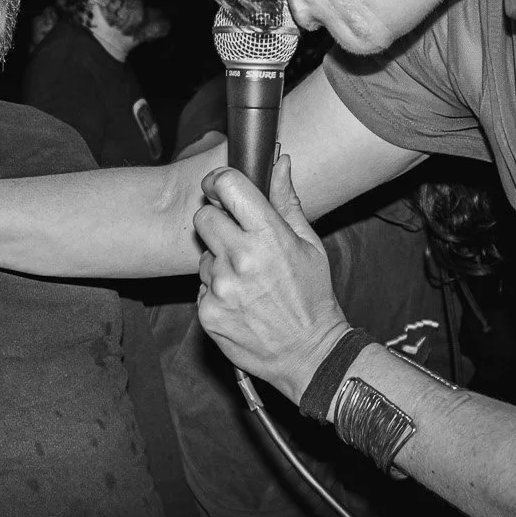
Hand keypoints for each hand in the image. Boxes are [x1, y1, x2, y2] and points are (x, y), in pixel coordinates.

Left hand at [192, 156, 349, 403]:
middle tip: (237, 239)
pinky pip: (203, 288)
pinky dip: (217, 292)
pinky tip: (241, 302)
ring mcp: (222, 287)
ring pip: (204, 256)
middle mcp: (241, 258)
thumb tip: (279, 162)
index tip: (220, 188)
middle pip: (203, 217)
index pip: (227, 185)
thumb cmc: (313, 298)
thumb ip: (287, 201)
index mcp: (268, 235)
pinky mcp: (208, 312)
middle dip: (217, 223)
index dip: (219, 182)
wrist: (309, 353)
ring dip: (220, 263)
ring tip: (248, 281)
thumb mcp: (309, 244)